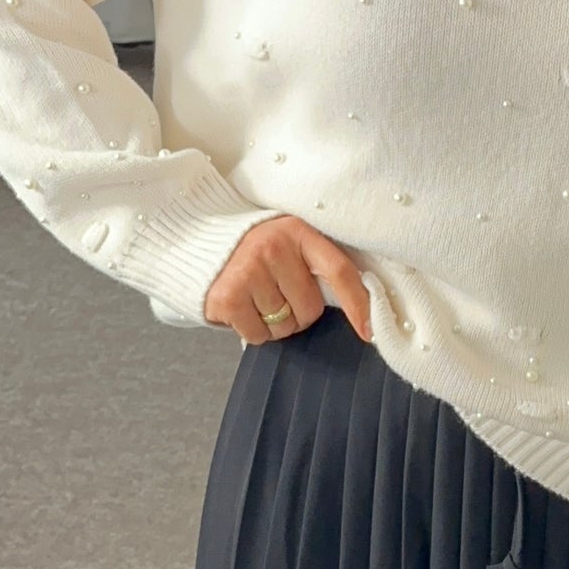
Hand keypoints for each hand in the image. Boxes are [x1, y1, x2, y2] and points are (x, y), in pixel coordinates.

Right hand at [203, 213, 373, 345]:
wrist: (198, 243)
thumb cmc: (254, 252)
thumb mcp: (289, 245)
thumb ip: (316, 267)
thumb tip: (358, 312)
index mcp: (299, 232)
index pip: (339, 271)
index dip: (358, 304)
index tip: (370, 332)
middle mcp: (274, 247)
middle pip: (310, 309)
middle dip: (298, 313)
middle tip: (276, 295)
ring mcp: (249, 270)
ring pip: (284, 327)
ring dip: (273, 324)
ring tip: (255, 299)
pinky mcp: (228, 296)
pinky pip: (258, 336)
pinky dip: (252, 331)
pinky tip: (241, 308)